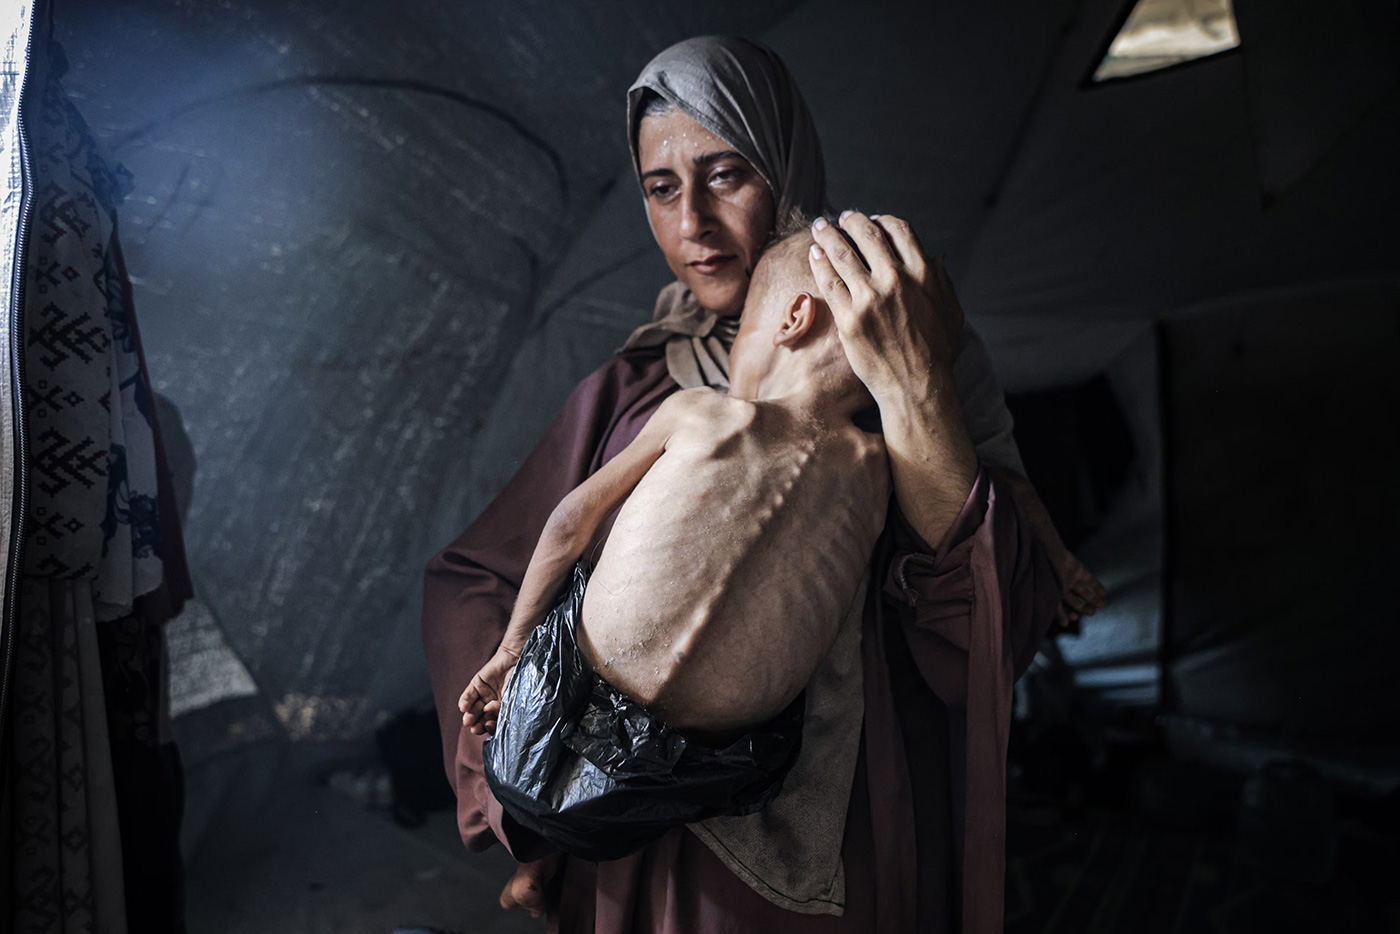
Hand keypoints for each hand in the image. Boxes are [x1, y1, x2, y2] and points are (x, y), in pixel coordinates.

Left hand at [458, 646, 519, 735]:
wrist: (517, 659)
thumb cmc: (520, 679)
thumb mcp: (513, 698)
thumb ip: (503, 709)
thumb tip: (490, 717)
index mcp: (502, 710)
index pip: (493, 723)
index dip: (489, 728)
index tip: (489, 726)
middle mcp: (491, 704)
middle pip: (481, 719)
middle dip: (477, 725)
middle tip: (475, 728)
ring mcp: (483, 694)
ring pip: (472, 709)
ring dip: (469, 716)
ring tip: (468, 720)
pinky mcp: (476, 684)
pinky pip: (467, 696)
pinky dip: (465, 702)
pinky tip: (464, 708)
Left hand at [807, 211, 962, 400]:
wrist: (916, 386)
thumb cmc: (937, 352)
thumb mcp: (951, 310)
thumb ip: (942, 281)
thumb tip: (937, 257)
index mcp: (922, 273)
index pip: (898, 230)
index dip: (882, 220)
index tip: (872, 220)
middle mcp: (895, 280)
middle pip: (866, 235)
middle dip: (850, 221)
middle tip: (840, 219)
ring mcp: (870, 298)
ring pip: (842, 254)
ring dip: (827, 236)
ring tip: (819, 228)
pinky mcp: (849, 318)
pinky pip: (829, 281)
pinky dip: (819, 263)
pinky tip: (814, 254)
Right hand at [1054, 553, 1106, 633]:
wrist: (1049, 552)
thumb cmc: (1046, 575)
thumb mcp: (1050, 595)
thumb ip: (1058, 610)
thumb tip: (1065, 626)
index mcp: (1053, 594)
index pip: (1062, 608)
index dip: (1067, 613)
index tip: (1073, 618)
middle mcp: (1062, 587)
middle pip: (1074, 601)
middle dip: (1083, 607)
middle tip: (1092, 613)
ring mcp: (1070, 578)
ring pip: (1083, 591)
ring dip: (1093, 598)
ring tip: (1102, 605)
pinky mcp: (1078, 569)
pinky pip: (1088, 579)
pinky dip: (1096, 586)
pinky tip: (1104, 593)